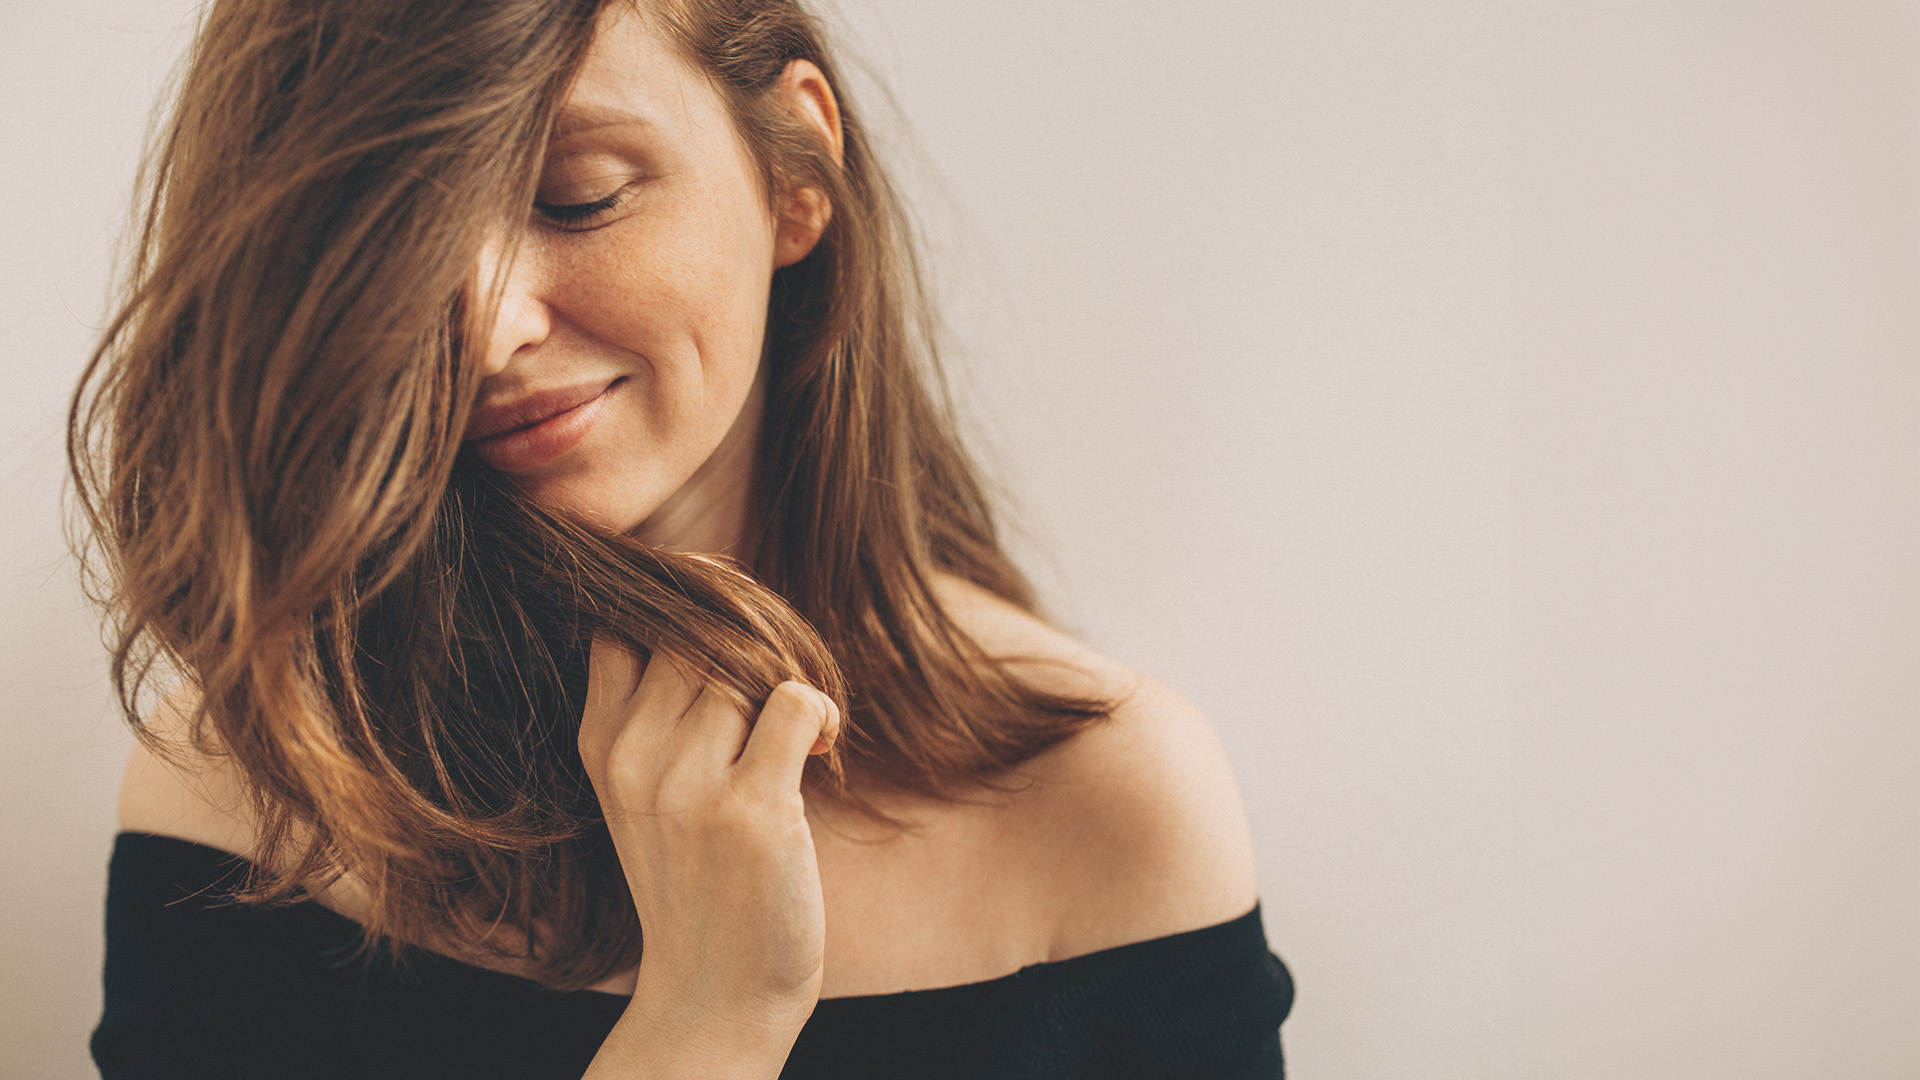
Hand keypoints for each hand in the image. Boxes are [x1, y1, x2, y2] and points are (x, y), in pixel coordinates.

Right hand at [577, 639, 838, 1039]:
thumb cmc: (697, 880)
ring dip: (788, 684)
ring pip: (747, 665)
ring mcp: (689, 786)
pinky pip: (795, 701)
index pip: (627, 628)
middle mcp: (635, 759)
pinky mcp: (752, 810)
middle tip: (779, 694)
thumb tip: (712, 610)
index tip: (726, 637)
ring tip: (798, 735)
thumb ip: (656, 711)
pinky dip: (821, 711)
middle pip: (696, 639)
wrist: (715, 993)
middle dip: (748, 650)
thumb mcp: (643, 792)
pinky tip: (821, 750)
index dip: (682, 612)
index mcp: (602, 746)